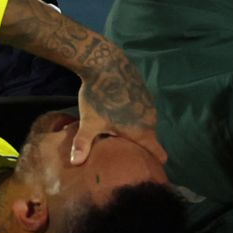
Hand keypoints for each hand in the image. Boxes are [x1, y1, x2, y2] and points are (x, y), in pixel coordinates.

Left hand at [0, 0, 166, 166]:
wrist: (106, 64)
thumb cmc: (98, 97)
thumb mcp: (89, 122)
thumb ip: (83, 144)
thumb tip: (75, 163)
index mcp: (142, 131)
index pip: (158, 153)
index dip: (155, 162)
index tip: (149, 169)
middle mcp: (150, 120)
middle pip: (149, 139)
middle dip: (138, 146)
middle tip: (124, 153)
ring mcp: (149, 105)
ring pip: (144, 124)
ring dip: (134, 129)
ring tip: (117, 135)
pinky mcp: (144, 93)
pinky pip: (140, 110)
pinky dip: (132, 115)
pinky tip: (117, 114)